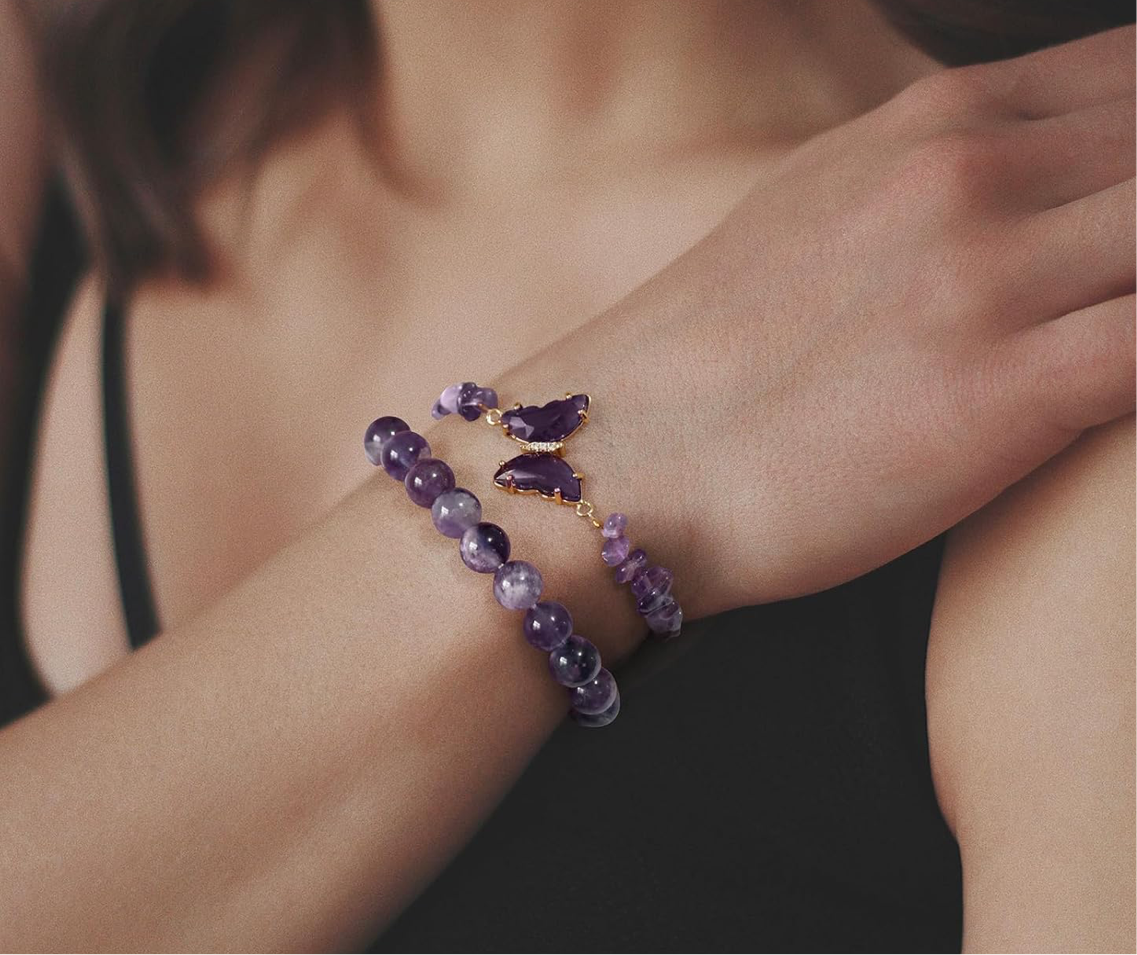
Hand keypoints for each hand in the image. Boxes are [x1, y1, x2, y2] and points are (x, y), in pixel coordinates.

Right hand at [472, 24, 1136, 618]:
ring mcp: (987, 275)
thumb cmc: (708, 361)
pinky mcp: (1005, 390)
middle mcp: (968, 174)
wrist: (618, 463)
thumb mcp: (817, 216)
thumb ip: (933, 183)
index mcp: (928, 124)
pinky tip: (1124, 395)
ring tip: (1115, 328)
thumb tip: (1018, 189)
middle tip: (1122, 284)